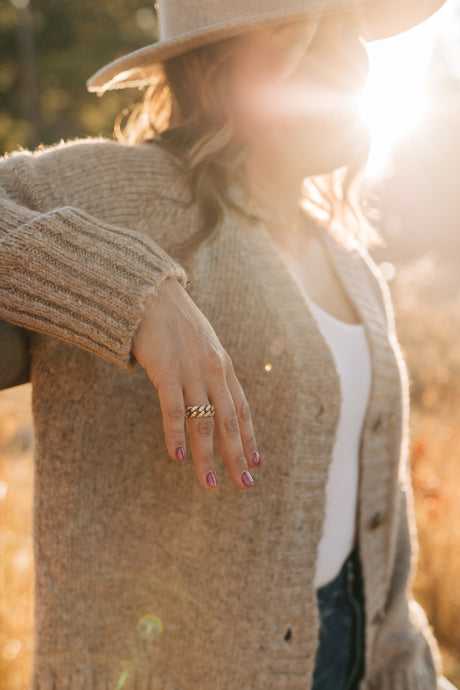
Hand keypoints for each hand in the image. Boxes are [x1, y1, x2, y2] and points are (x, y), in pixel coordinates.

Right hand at [132, 278, 260, 489]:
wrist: (152, 295)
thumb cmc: (175, 323)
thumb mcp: (202, 346)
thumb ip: (209, 372)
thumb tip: (210, 397)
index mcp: (224, 368)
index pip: (242, 410)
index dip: (249, 439)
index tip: (256, 465)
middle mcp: (214, 372)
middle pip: (229, 422)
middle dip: (237, 456)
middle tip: (245, 485)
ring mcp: (191, 372)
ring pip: (204, 422)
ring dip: (206, 456)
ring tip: (209, 483)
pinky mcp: (167, 370)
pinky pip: (173, 409)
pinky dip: (176, 434)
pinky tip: (177, 456)